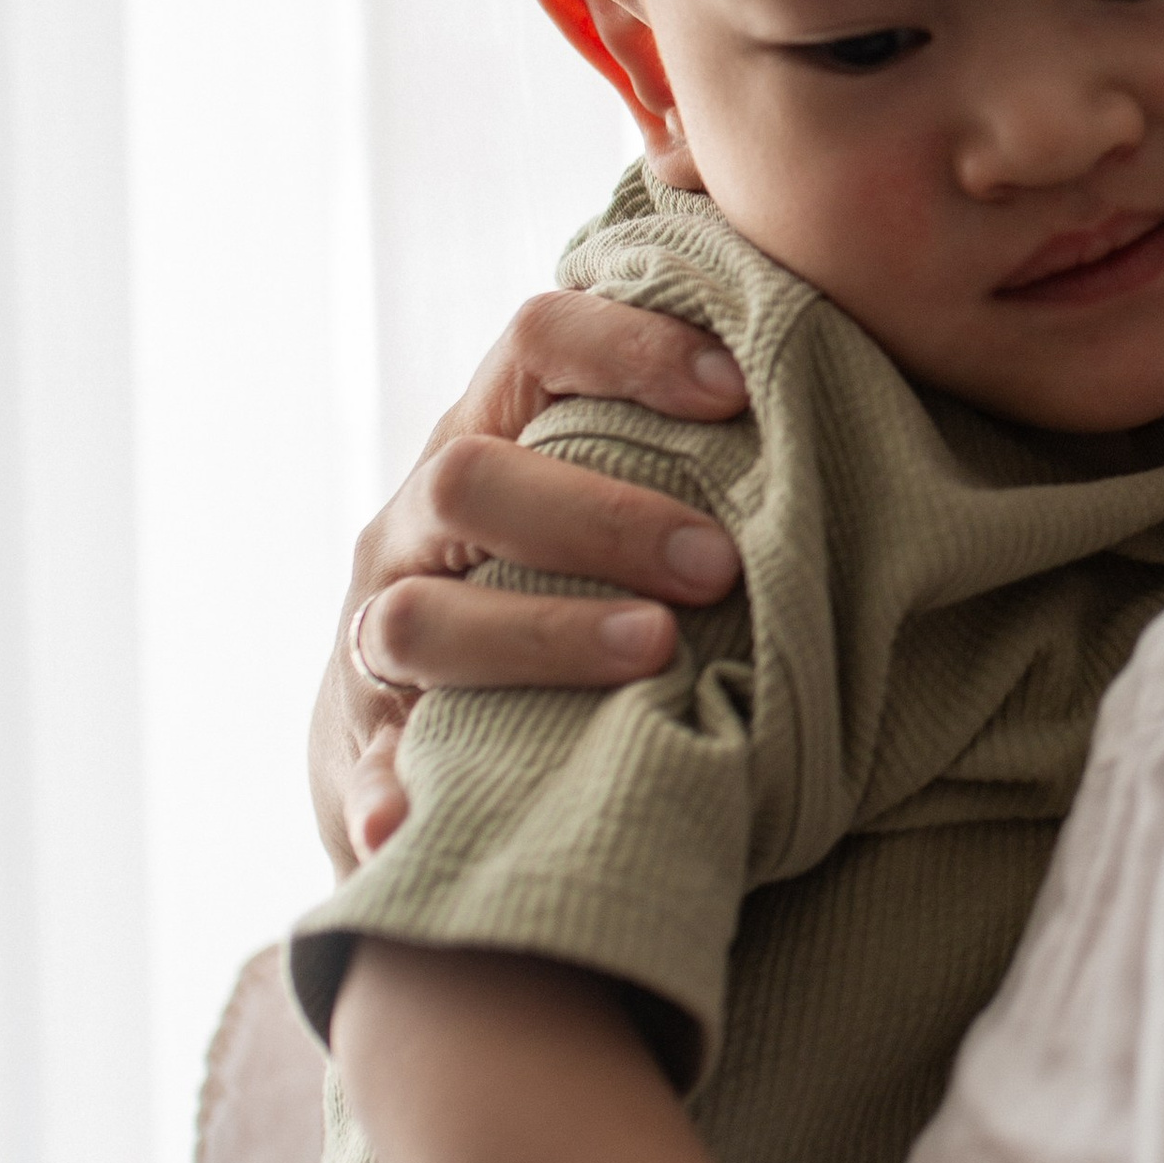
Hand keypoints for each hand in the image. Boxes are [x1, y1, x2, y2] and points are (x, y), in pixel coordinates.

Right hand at [315, 292, 748, 872]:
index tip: (736, 388)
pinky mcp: (360, 752)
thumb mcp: (584, 494)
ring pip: (419, 620)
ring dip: (538, 635)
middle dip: (602, 515)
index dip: (629, 347)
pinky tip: (417, 820)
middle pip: (470, 480)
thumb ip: (665, 445)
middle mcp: (411, 527)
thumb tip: (803, 385)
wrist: (407, 720)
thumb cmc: (549, 582)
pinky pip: (363, 777)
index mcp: (480, 437)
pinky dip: (389, 798)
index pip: (536, 342)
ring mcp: (371, 639)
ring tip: (652, 652)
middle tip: (719, 565)